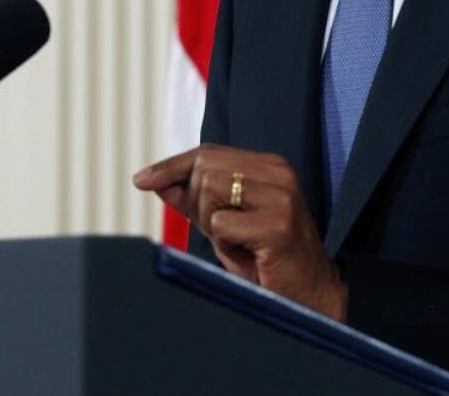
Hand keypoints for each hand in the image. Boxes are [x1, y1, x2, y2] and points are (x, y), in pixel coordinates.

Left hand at [134, 145, 346, 320]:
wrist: (307, 295)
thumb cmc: (265, 258)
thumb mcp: (225, 223)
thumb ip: (193, 199)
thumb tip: (154, 181)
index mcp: (269, 165)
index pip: (208, 152)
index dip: (172, 166)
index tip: (141, 180)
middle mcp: (278, 172)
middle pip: (205, 170)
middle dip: (197, 204)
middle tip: (221, 233)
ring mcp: (281, 196)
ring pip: (210, 192)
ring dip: (212, 224)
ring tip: (238, 242)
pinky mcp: (278, 224)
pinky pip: (221, 225)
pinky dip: (224, 245)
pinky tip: (248, 254)